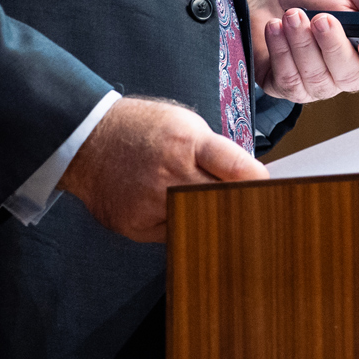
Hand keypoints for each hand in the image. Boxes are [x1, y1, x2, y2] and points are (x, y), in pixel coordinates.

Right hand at [58, 96, 267, 242]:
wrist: (86, 138)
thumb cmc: (140, 128)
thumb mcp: (182, 123)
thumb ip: (213, 151)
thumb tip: (248, 178)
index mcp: (186, 142)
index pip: (234, 166)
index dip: (258, 183)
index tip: (272, 194)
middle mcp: (169, 173)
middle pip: (219, 201)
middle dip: (239, 207)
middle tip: (257, 216)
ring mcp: (150, 202)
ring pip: (198, 224)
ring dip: (211, 221)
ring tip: (222, 221)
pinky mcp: (136, 225)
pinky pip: (172, 235)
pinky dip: (180, 226)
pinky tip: (177, 214)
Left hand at [247, 0, 358, 102]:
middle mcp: (347, 72)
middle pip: (351, 76)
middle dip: (333, 46)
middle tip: (320, 18)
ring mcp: (318, 85)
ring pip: (318, 78)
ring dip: (302, 43)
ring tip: (291, 15)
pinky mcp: (289, 88)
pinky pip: (289, 79)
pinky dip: (281, 49)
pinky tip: (275, 28)